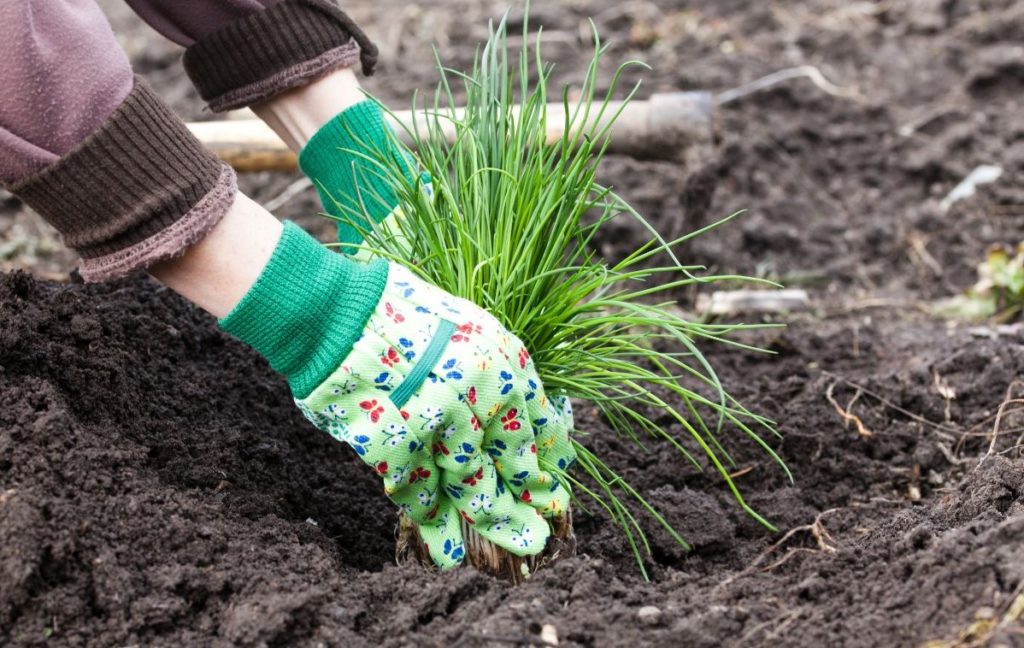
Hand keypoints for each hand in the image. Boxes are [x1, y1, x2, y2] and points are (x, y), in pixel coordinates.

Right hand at [297, 262, 576, 567]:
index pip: (539, 430)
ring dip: (475, 521)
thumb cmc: (403, 317)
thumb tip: (514, 432)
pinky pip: (419, 489)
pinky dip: (424, 512)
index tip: (549, 494)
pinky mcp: (400, 444)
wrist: (340, 313)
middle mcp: (483, 395)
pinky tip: (431, 528)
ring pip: (468, 486)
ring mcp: (441, 422)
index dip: (543, 468)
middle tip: (531, 541)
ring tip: (475, 551)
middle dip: (517, 508)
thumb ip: (495, 380)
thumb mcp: (469, 333)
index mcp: (506, 365)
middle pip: (510, 467)